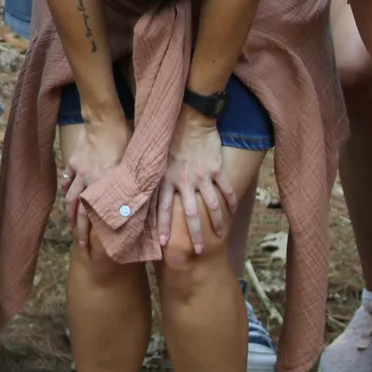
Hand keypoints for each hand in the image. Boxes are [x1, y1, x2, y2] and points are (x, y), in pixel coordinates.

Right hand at [57, 111, 129, 248]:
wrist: (103, 121)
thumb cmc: (123, 141)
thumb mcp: (131, 165)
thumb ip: (131, 184)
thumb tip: (138, 203)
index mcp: (105, 184)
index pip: (96, 214)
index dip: (93, 232)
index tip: (92, 244)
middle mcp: (89, 182)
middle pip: (80, 211)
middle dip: (79, 229)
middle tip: (80, 243)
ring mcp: (79, 172)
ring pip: (71, 197)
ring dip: (70, 212)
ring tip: (71, 223)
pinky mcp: (74, 162)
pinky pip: (68, 179)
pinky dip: (67, 189)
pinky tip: (67, 195)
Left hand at [154, 110, 235, 254]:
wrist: (190, 120)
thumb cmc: (169, 140)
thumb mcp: (156, 160)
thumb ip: (152, 180)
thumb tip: (138, 196)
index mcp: (167, 180)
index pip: (164, 209)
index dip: (163, 227)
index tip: (164, 245)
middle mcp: (185, 181)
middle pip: (191, 214)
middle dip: (195, 234)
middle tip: (199, 251)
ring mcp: (203, 176)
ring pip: (212, 205)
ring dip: (216, 223)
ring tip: (219, 236)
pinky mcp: (217, 169)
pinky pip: (226, 190)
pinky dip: (231, 202)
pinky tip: (233, 212)